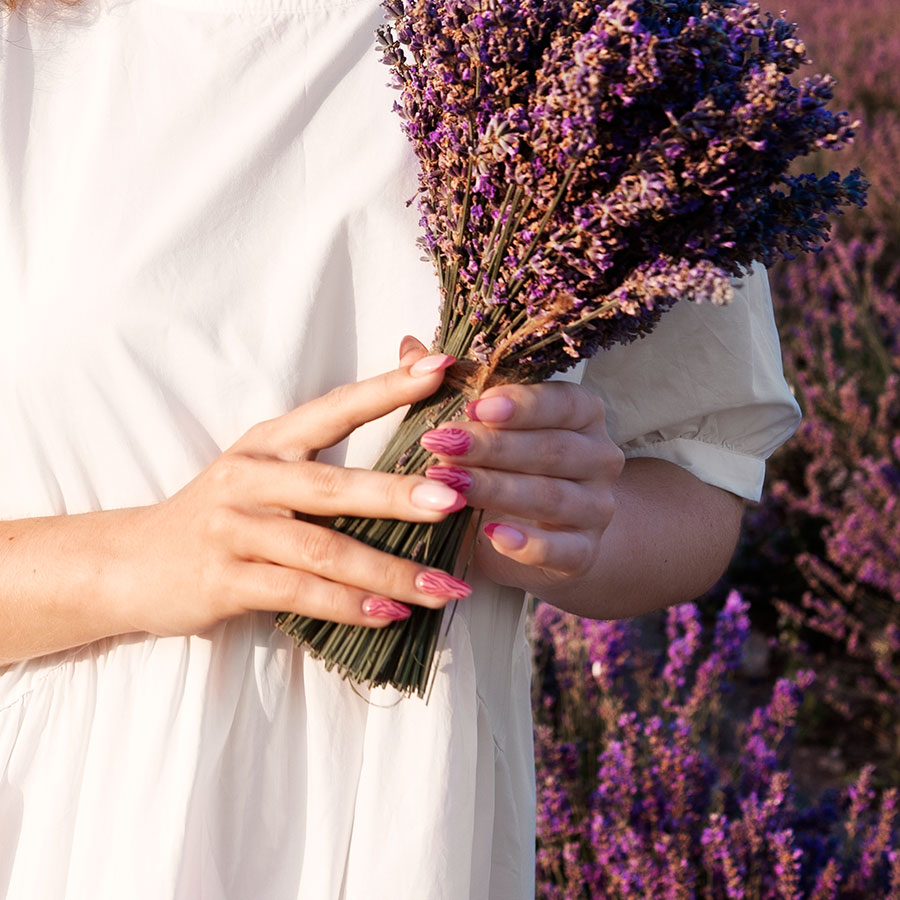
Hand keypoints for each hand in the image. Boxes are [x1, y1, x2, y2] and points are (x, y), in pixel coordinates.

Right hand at [105, 348, 473, 638]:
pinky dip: (348, 606)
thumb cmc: (223, 514)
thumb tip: (394, 406)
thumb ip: (323, 450)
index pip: (335, 408)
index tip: (442, 367)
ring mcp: (234, 530)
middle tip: (457, 498)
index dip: (387, 387)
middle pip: (333, 486)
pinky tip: (391, 617)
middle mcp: (251, 478)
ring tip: (444, 587)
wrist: (131, 563)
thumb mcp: (263, 468)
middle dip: (398, 493)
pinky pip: (297, 595)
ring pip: (323, 551)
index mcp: (268, 442)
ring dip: (389, 572)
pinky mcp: (224, 581)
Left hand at [420, 377, 624, 596]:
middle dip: (493, 447)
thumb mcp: (487, 426)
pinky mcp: (585, 553)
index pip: (563, 403)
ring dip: (498, 490)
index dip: (522, 403)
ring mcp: (597, 507)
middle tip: (442, 445)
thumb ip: (453, 388)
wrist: (551, 534)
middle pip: (552, 449)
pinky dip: (530, 545)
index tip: (474, 404)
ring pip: (553, 497)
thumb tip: (410, 348)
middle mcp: (600, 458)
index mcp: (583, 416)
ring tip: (449, 485)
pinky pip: (564, 550)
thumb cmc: (512, 466)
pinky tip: (492, 535)